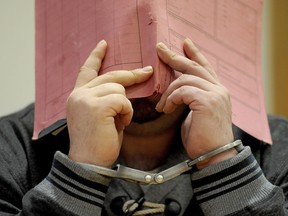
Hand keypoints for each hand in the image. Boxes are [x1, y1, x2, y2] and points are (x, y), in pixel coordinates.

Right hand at [66, 40, 152, 166]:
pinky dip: (127, 113)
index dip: (96, 56)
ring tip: (119, 122)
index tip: (104, 44)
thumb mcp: (101, 116)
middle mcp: (78, 94)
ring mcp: (86, 99)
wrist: (89, 164)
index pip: (87, 70)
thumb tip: (124, 89)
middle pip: (110, 76)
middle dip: (131, 75)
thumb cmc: (98, 143)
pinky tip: (120, 125)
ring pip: (119, 89)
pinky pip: (123, 101)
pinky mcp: (96, 106)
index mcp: (77, 96)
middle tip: (148, 72)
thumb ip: (106, 99)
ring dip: (125, 106)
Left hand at [156, 39, 234, 167]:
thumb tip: (177, 93)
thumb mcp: (195, 114)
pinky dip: (171, 99)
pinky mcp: (207, 101)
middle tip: (160, 48)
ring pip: (185, 80)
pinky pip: (183, 91)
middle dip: (176, 57)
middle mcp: (219, 89)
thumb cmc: (202, 138)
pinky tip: (166, 109)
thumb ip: (191, 100)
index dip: (195, 54)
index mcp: (217, 91)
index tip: (185, 43)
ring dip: (168, 92)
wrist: (214, 156)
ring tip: (161, 106)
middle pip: (194, 67)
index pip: (205, 67)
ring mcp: (215, 94)